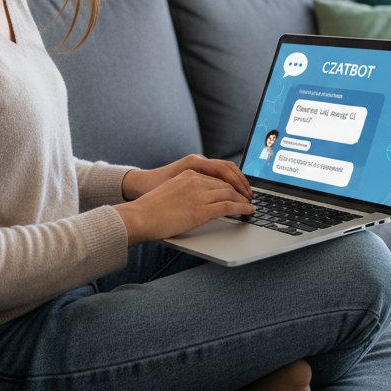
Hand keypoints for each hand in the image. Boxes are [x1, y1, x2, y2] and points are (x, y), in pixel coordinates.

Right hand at [122, 154, 251, 202]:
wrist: (139, 217)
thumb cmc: (151, 209)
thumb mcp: (171, 190)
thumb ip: (186, 190)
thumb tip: (197, 199)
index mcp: (189, 173)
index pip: (216, 176)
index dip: (230, 183)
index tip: (238, 189)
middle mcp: (196, 180)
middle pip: (226, 183)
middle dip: (240, 190)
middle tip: (249, 196)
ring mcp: (199, 194)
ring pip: (230, 193)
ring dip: (243, 199)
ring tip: (251, 204)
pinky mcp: (201, 210)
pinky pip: (229, 206)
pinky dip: (242, 208)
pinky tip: (249, 210)